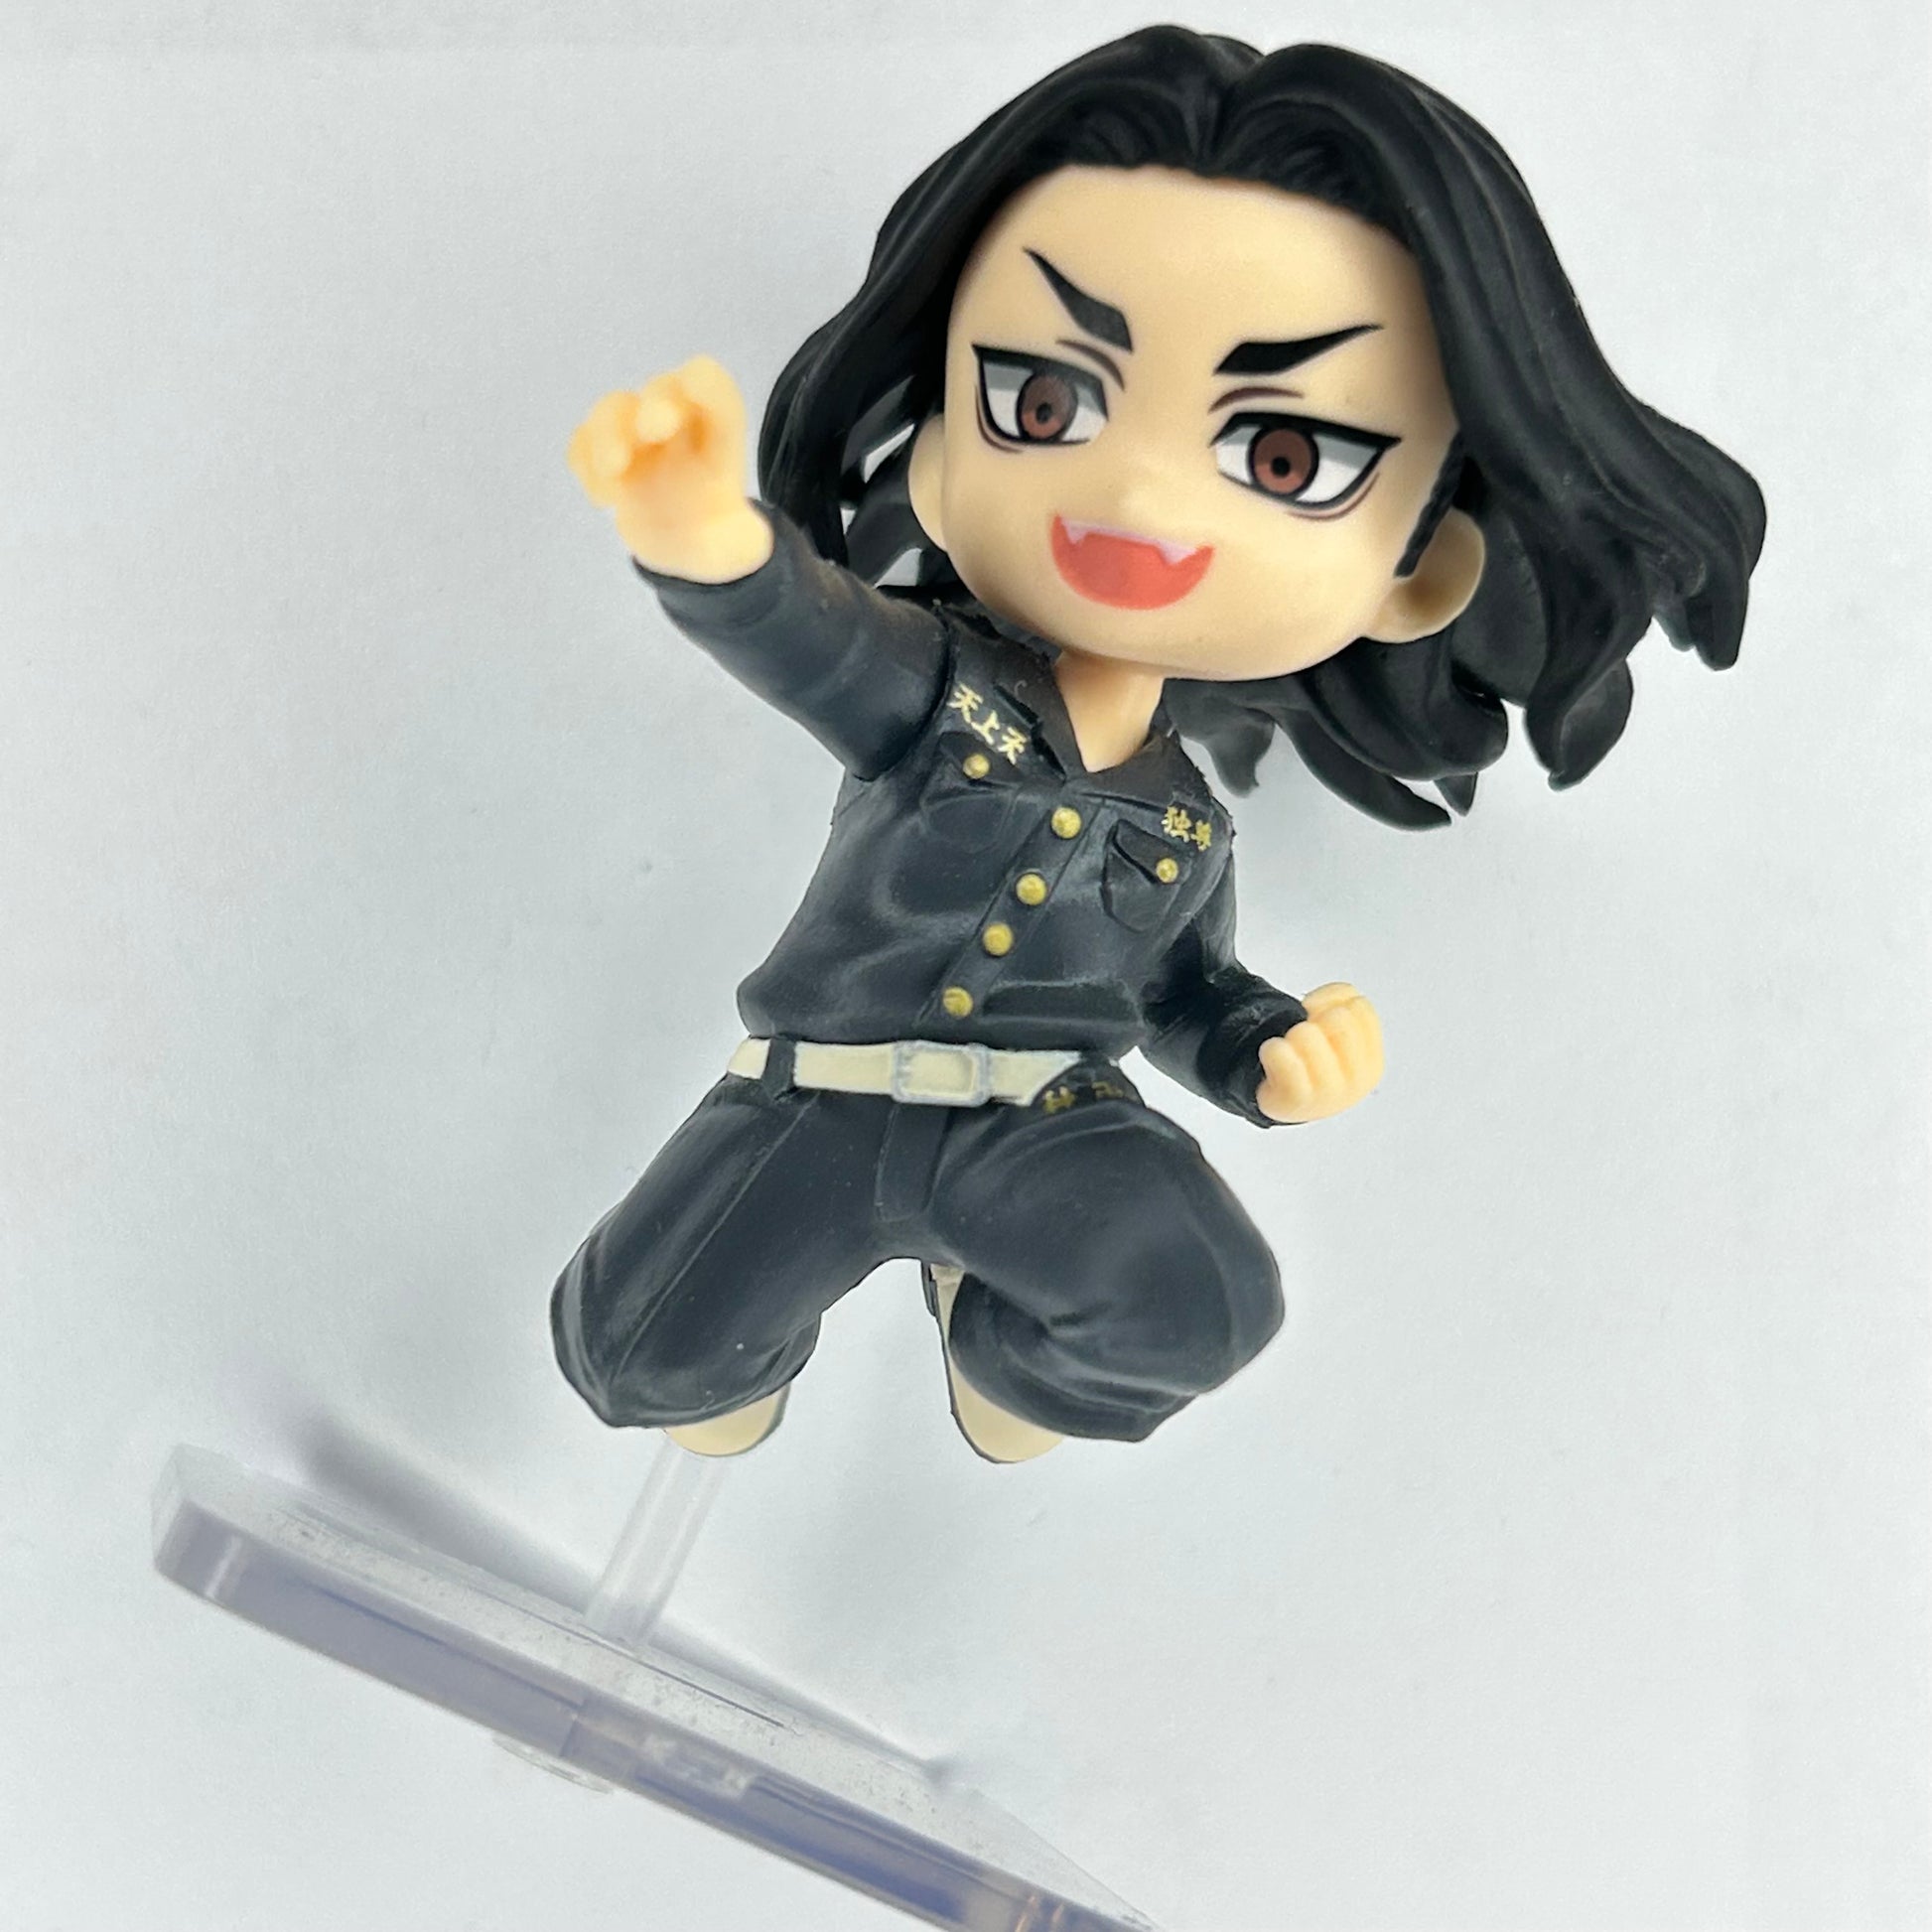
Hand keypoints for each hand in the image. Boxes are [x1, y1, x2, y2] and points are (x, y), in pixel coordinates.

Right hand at [567, 355, 772, 581]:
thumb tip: (745, 540)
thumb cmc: (718, 532)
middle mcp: (674, 419)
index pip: (710, 384)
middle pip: (661, 391)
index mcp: (715, 427)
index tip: (696, 396)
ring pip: (614, 409)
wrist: (682, 542)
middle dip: (655, 405)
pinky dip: (584, 463)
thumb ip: (741, 537)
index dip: (702, 384)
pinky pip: (583, 441)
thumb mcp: (739, 539)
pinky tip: (603, 499)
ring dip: (607, 433)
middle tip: (651, 431)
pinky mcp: (603, 451)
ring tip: (613, 475)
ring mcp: (634, 432)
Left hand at [1255, 982, 1383, 1122]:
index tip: (1318, 1015)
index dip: (1332, 1001)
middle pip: (1338, 1019)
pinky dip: (1273, 1048)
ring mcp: (1328, 1093)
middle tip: (1301, 1036)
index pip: (1360, 1009)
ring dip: (1291, 1035)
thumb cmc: (1316, 1064)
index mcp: (1372, 1063)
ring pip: (1307, 1034)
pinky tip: (1275, 1056)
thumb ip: (1344, 1001)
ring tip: (1289, 1049)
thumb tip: (1341, 994)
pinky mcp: (1297, 1100)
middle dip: (1314, 1019)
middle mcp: (1356, 1081)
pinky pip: (1281, 1055)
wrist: (1289, 1103)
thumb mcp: (1341, 1032)